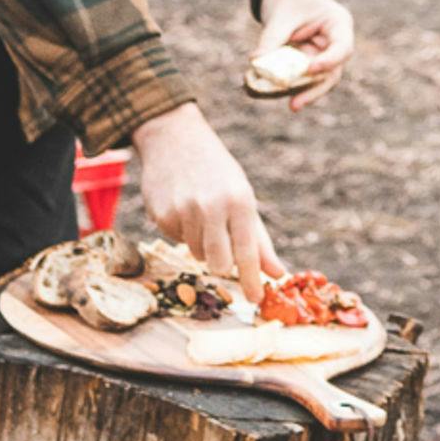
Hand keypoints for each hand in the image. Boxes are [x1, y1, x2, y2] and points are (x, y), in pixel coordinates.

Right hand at [128, 102, 281, 284]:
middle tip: (221, 247)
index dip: (251, 280)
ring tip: (201, 214)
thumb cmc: (217, 172)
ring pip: (197, 254)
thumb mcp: (243, 197)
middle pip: (219, 263)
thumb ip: (259, 239)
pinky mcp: (162, 215)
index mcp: (239, 202)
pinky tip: (183, 208)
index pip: (247, 252)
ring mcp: (184, 211)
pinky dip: (183, 232)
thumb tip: (277, 273)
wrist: (175, 139)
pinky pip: (177, 240)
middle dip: (222, 265)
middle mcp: (212, 207)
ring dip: (202, 244)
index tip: (256, 301)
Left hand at [255, 0, 356, 112]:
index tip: (310, 69)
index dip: (330, 61)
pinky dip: (289, 86)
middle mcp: (335, 43)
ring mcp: (323, 55)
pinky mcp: (307, 64)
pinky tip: (274, 92)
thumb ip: (272, 39)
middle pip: (332, 71)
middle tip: (296, 103)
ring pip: (318, 80)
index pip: (342, 47)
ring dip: (302, 92)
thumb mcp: (280, 16)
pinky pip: (301, 79)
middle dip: (314, 89)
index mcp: (338, 24)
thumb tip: (257, 62)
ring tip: (291, 105)